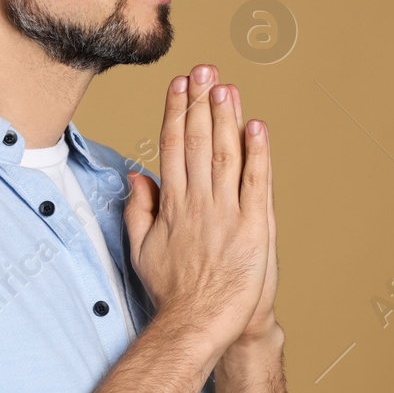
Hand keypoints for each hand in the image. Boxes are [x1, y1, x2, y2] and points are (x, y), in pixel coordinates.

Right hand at [124, 64, 270, 358]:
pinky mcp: (254, 227)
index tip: (180, 85)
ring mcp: (227, 213)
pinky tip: (256, 126)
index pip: (173, 147)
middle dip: (200, 102)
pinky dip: (257, 153)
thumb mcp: (141, 250)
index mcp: (172, 204)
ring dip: (226, 117)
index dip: (177, 112)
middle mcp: (198, 202)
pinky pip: (256, 183)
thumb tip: (136, 176)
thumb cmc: (172, 291)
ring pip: (226, 155)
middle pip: (199, 142)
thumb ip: (139, 210)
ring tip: (225, 86)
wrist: (199, 322)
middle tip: (204, 70)